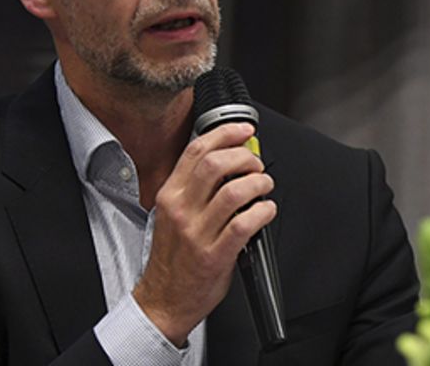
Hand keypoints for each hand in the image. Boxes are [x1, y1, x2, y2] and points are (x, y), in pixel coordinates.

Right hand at [132, 122, 276, 345]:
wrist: (163, 300)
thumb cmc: (173, 257)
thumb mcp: (172, 213)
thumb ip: (195, 186)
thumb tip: (229, 158)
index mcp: (170, 195)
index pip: (196, 150)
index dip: (226, 133)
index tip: (245, 130)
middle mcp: (181, 210)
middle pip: (217, 164)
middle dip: (245, 158)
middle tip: (256, 166)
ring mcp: (197, 233)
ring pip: (235, 191)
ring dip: (259, 184)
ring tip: (264, 188)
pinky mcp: (214, 255)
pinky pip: (245, 224)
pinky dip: (263, 212)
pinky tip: (265, 211)